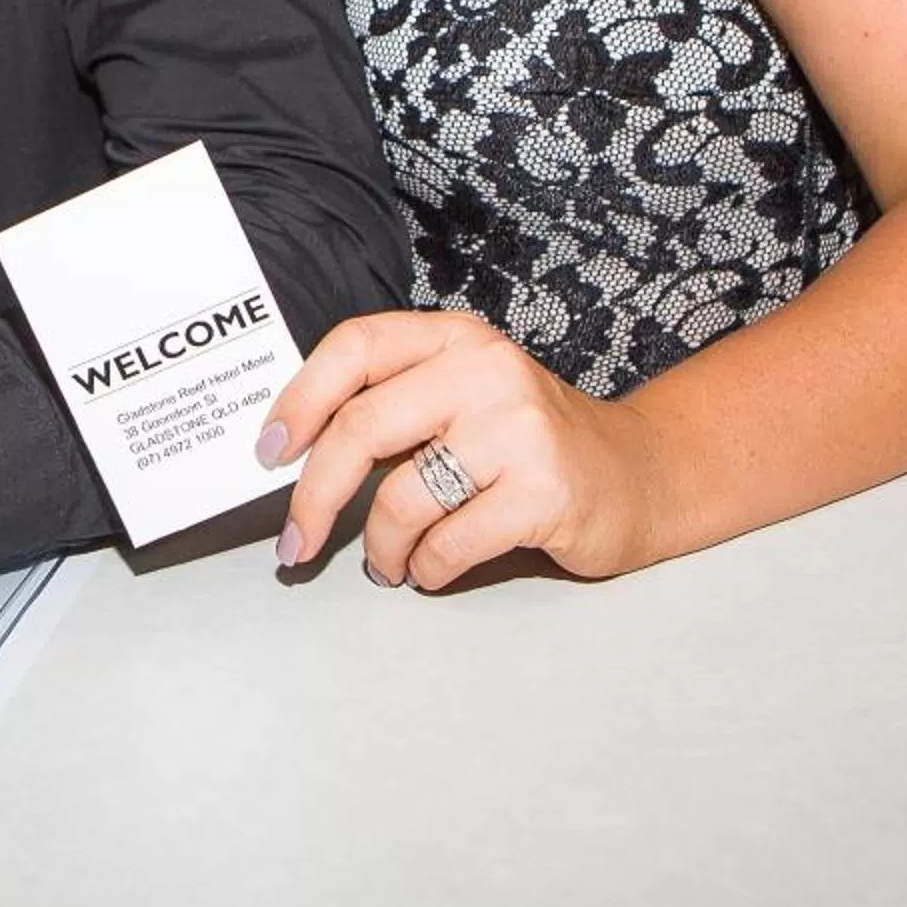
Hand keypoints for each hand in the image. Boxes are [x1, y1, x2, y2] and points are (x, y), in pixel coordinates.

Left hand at [262, 310, 674, 588]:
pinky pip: (448, 544)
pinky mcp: (544, 491)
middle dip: (315, 497)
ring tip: (390, 563)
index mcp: (455, 338)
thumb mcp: (464, 398)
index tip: (268, 451)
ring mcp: (519, 429)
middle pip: (361, 427)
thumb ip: (396, 407)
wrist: (639, 475)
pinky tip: (434, 568)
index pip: (355, 347)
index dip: (299, 398)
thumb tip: (293, 452)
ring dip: (382, 548)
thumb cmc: (530, 444)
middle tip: (297, 542)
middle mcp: (485, 370)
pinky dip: (428, 568)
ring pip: (401, 497)